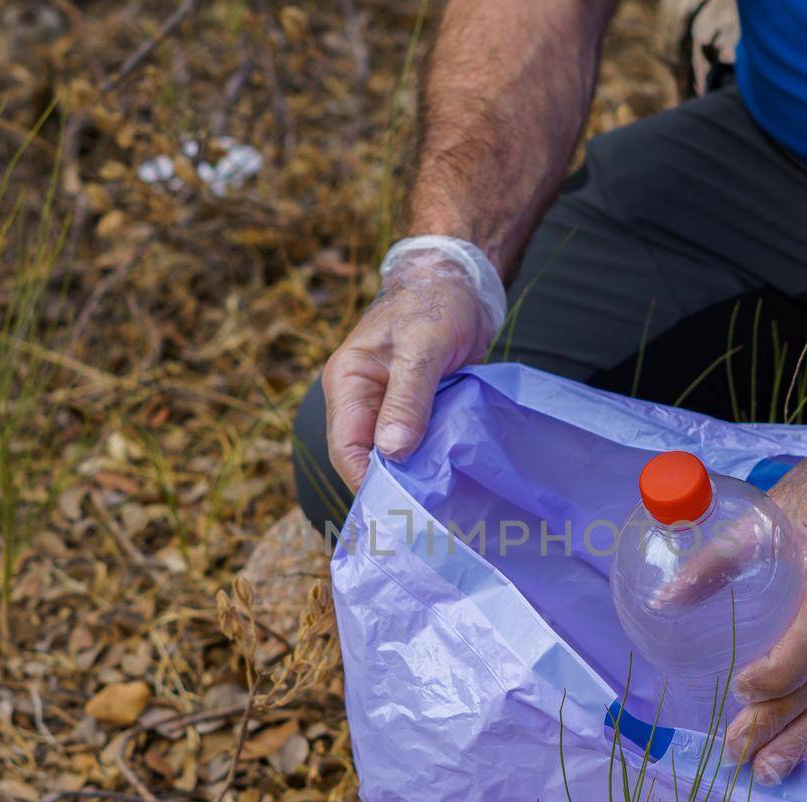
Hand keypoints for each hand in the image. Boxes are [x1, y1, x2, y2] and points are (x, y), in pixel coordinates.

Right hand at [323, 237, 505, 489]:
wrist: (460, 280)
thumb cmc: (436, 303)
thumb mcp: (423, 349)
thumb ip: (407, 399)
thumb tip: (392, 453)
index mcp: (347, 384)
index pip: (346, 449)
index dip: (368, 481)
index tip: (400, 508)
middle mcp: (362, 401)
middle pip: (367, 459)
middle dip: (394, 485)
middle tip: (426, 515)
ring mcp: (388, 407)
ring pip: (394, 457)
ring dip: (416, 475)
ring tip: (443, 504)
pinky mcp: (416, 410)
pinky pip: (417, 445)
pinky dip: (432, 461)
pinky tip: (452, 480)